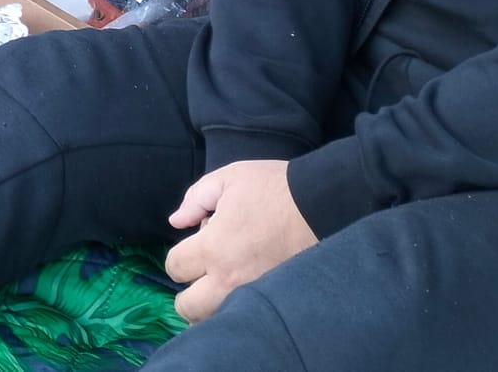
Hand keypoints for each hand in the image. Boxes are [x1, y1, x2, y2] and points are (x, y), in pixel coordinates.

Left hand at [164, 161, 317, 322]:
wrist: (321, 205)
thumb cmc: (272, 188)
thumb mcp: (227, 179)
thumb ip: (195, 199)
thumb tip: (176, 221)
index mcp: (212, 248)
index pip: (175, 268)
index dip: (177, 257)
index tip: (190, 250)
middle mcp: (229, 279)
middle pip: (188, 307)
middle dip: (187, 293)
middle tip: (201, 276)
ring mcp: (253, 294)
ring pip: (215, 319)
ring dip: (209, 307)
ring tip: (220, 286)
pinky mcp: (274, 300)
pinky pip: (245, 317)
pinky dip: (236, 311)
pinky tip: (242, 292)